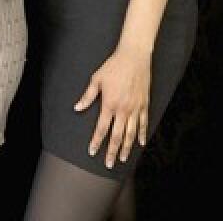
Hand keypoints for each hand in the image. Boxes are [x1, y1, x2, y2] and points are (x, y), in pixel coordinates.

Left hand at [75, 45, 151, 168]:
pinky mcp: (144, 105)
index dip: (96, 141)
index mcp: (110, 104)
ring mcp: (136, 109)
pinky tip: (140, 143)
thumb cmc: (113, 67)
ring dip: (127, 148)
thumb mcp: (96, 80)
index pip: (101, 128)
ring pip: (131, 133)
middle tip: (109, 164)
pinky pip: (144, 123)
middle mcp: (124, 110)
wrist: (134, 58)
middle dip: (112, 151)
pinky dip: (142, 134)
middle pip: (117, 136)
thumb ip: (87, 96)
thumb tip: (77, 107)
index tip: (92, 151)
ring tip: (123, 158)